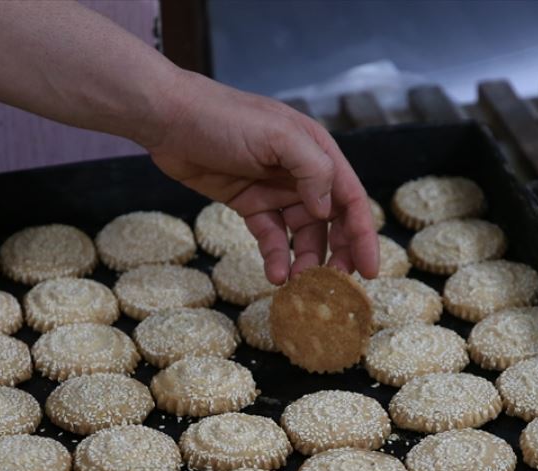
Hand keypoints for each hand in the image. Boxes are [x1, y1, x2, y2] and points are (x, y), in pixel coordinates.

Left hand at [144, 71, 379, 284]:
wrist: (169, 119)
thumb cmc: (224, 119)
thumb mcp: (277, 136)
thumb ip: (312, 170)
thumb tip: (327, 211)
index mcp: (318, 152)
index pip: (351, 200)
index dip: (363, 236)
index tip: (369, 271)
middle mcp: (302, 173)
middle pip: (332, 222)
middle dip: (337, 254)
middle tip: (334, 285)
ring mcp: (275, 190)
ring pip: (302, 235)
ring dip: (305, 260)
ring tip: (299, 284)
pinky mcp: (250, 204)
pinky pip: (271, 237)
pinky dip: (276, 257)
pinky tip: (276, 274)